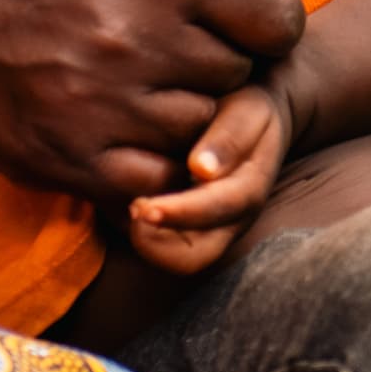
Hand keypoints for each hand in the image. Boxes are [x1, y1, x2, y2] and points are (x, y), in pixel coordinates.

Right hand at [0, 0, 331, 203]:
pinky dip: (140, 154)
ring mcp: (102, 103)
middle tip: (161, 37)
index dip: (263, 18)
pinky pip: (149, 178)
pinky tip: (108, 113)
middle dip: (212, 58)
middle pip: (236, 74)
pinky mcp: (66, 156)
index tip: (231, 14)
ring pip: (197, 129)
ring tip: (128, 71)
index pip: (279, 18)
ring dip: (177, 107)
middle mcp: (141, 38)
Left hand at [125, 75, 292, 272]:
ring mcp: (206, 230)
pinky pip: (159, 246)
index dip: (180, 213)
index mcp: (248, 193)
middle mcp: (228, 223)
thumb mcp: (250, 112)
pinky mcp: (183, 229)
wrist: (249, 121)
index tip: (143, 205)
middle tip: (130, 208)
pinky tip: (120, 200)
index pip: (216, 214)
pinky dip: (138, 231)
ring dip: (145, 240)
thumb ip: (231, 137)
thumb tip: (203, 170)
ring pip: (173, 259)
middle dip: (156, 243)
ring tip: (125, 204)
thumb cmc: (247, 112)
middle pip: (193, 257)